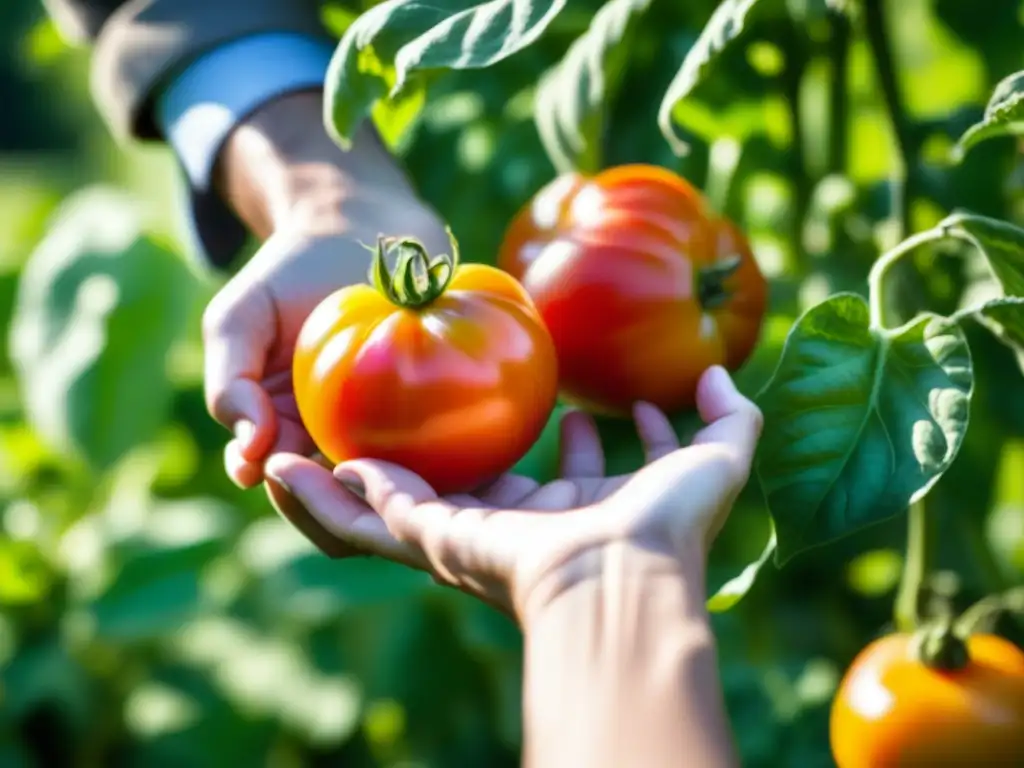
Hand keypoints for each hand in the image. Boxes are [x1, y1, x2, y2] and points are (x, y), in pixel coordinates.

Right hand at [201, 93, 448, 504]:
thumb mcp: (241, 317)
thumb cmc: (293, 272)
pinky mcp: (443, 413)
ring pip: (401, 490)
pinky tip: (467, 453)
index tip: (298, 470)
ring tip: (412, 480)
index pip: (290, 489)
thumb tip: (247, 451)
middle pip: (350, 504)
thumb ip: (228, 379)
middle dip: (355, 509)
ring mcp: (394, 433)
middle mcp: (339, 444)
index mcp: (287, 437)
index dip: (295, 498)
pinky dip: (456, 458)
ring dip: (408, 497)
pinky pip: (451, 447)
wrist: (363, 229)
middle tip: (360, 478)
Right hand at [264, 365, 762, 620]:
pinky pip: (368, 515)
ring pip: (399, 503)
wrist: (623, 579)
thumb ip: (730, 415)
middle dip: (453, 450)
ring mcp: (469, 536)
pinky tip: (292, 468)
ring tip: (324, 437)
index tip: (573, 409)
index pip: (567, 476)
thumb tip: (717, 374)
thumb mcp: (714, 460)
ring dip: (360, 475)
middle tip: (427, 405)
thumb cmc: (669, 529)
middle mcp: (519, 529)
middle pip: (477, 484)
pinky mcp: (434, 539)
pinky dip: (326, 496)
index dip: (572, 442)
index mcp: (579, 516)